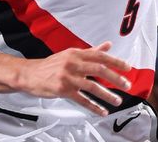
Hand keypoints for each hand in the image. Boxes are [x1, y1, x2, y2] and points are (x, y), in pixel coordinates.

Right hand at [16, 41, 131, 115]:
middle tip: (127, 85)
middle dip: (115, 78)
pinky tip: (102, 111)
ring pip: (92, 86)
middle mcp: (73, 63)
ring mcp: (68, 77)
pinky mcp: (63, 90)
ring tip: (117, 100)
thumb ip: (91, 51)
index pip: (100, 56)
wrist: (30, 74)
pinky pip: (82, 99)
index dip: (115, 62)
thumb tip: (107, 45)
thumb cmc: (51, 64)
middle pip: (99, 70)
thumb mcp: (71, 54)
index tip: (127, 67)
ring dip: (107, 95)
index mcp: (76, 53)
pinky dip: (94, 106)